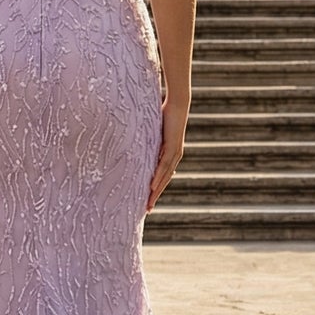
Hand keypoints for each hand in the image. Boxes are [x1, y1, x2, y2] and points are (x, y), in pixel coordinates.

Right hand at [147, 96, 188, 212]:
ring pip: (164, 177)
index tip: (148, 199)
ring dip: (156, 191)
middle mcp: (174, 157)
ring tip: (149, 203)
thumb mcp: (154, 130)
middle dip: (155, 195)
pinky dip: (158, 177)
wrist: (178, 105)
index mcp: (170, 154)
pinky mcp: (173, 148)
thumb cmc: (166, 114)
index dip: (155, 188)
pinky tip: (152, 187)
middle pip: (164, 181)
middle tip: (148, 209)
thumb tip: (136, 140)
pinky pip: (163, 165)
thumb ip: (149, 139)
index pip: (162, 175)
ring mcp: (175, 154)